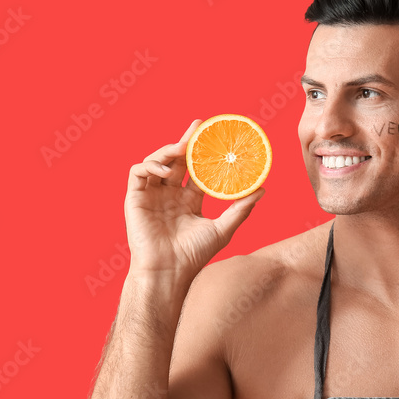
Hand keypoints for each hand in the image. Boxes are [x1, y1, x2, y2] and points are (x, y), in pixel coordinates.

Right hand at [123, 119, 265, 276]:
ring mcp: (152, 195)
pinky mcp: (135, 198)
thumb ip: (241, 208)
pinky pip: (139, 172)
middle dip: (187, 141)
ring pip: (158, 161)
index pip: (197, 170)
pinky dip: (151, 164)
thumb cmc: (194, 255)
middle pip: (178, 160)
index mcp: (188, 201)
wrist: (169, 272)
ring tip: (184, 146)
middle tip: (199, 126)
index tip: (216, 137)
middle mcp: (170, 195)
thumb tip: (263, 188)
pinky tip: (166, 169)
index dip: (205, 154)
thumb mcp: (223, 228)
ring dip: (169, 150)